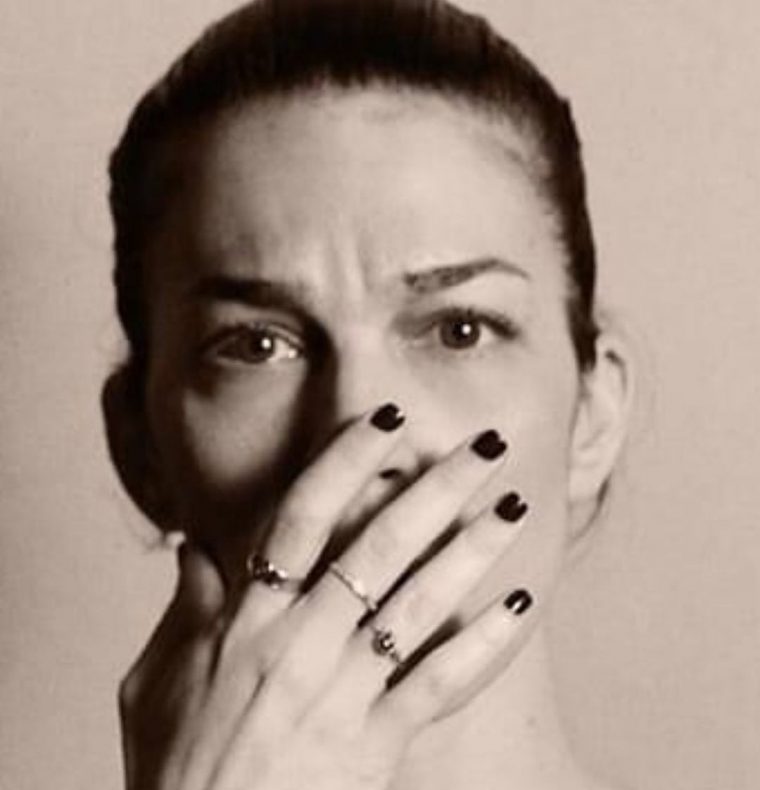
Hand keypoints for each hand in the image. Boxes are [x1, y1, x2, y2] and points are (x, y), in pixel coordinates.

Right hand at [119, 405, 532, 789]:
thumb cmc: (176, 770)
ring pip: (418, 604)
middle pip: (378, 547)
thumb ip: (184, 608)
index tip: (386, 422)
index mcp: (245, 622)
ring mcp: (340, 694)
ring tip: (514, 508)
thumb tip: (193, 546)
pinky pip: (437, 685)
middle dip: (436, 489)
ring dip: (471, 550)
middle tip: (485, 447)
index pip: (300, 518)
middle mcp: (298, 644)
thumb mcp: (154, 682)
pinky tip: (519, 606)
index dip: (344, 462)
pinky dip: (482, 645)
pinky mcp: (373, 744)